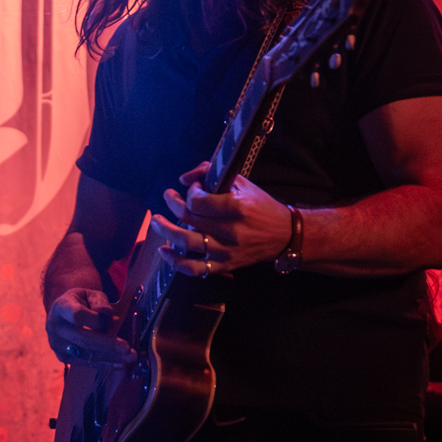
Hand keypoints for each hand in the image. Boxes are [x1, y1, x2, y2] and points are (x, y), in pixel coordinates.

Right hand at [45, 288, 135, 365]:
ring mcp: (56, 344)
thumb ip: (100, 301)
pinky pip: (85, 361)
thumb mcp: (91, 295)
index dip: (96, 320)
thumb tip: (106, 312)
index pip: (77, 315)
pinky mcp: (62, 356)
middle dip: (107, 345)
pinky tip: (119, 362)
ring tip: (129, 357)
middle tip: (127, 349)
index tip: (116, 321)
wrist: (63, 315)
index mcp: (61, 307)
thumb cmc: (81, 303)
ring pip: (85, 354)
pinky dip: (103, 362)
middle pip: (82, 339)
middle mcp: (55, 326)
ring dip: (109, 357)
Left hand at [154, 162, 293, 276]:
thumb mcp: (241, 183)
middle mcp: (231, 230)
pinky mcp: (226, 264)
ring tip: (156, 222)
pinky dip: (176, 262)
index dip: (189, 192)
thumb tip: (184, 178)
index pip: (198, 201)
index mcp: (236, 207)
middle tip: (168, 197)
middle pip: (189, 219)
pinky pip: (196, 269)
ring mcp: (228, 250)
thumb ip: (212, 173)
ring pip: (187, 243)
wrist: (285, 234)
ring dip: (166, 231)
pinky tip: (164, 251)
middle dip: (172, 205)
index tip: (192, 188)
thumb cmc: (261, 206)